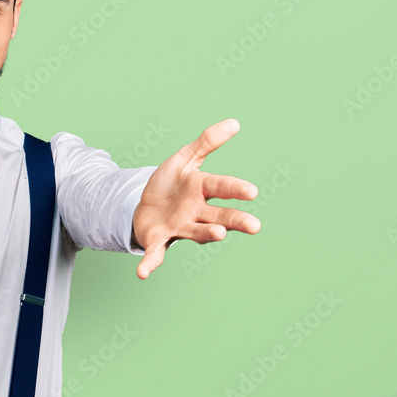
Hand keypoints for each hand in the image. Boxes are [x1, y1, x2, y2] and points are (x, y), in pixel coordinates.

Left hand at [131, 118, 260, 279]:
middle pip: (219, 216)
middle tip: (254, 226)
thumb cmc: (170, 185)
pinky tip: (142, 273)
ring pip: (196, 233)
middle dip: (234, 221)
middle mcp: (195, 212)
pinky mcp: (158, 240)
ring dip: (206, 235)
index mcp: (201, 190)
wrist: (144, 205)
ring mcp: (178, 228)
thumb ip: (206, 143)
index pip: (221, 187)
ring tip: (219, 236)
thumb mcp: (184, 160)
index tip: (252, 192)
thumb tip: (234, 123)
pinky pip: (155, 253)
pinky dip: (150, 263)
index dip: (235, 189)